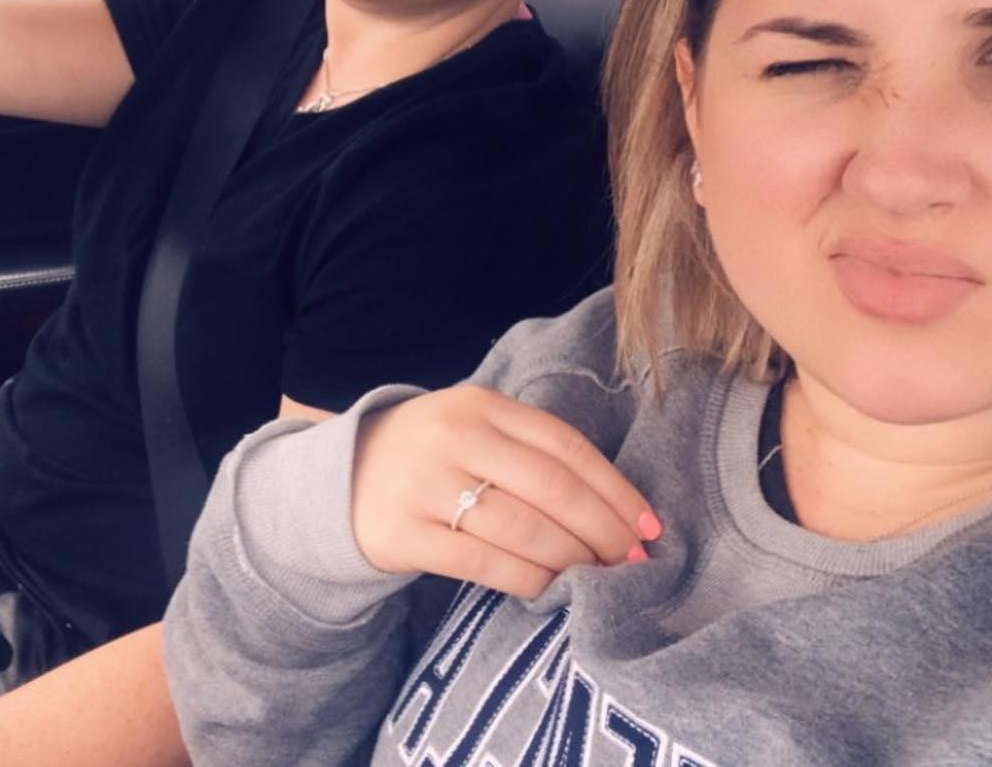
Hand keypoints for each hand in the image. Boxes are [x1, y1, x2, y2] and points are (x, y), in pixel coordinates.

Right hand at [351, 385, 661, 600]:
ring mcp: (426, 485)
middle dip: (602, 530)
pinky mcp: (405, 534)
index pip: (565, 446)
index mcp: (482, 405)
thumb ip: (534, 454)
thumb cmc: (436, 456)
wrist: (343, 477)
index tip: (649, 526)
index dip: (615, 489)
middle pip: (550, 487)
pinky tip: (547, 586)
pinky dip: (527, 579)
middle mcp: (455, 437)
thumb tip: (618, 509)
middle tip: (632, 561)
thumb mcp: (478, 430)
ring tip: (595, 576)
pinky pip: (483, 563)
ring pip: (521, 528)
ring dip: (571, 559)